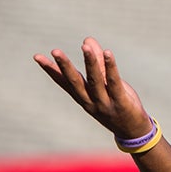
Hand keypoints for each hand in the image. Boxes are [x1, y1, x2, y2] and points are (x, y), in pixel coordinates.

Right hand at [33, 37, 151, 138]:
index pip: (64, 82)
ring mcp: (105, 103)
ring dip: (90, 62)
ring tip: (84, 46)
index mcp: (83, 98)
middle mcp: (90, 101)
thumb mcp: (105, 84)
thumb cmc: (117, 105)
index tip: (37, 57)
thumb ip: (97, 62)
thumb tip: (87, 39)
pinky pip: (115, 82)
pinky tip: (108, 52)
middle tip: (55, 51)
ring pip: (95, 81)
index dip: (51, 70)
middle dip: (65, 66)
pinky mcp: (121, 102)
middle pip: (76, 82)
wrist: (133, 132)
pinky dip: (111, 67)